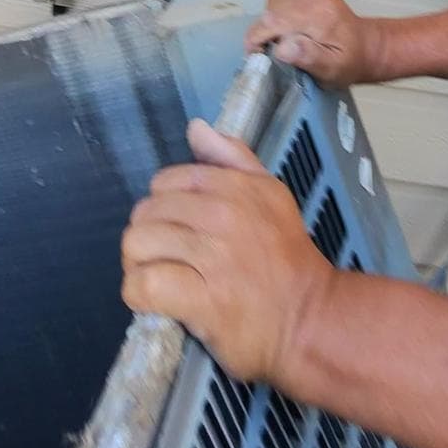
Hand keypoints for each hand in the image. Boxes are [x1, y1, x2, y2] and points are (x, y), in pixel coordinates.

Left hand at [120, 117, 334, 384]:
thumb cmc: (287, 260)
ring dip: (139, 266)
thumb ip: (233, 158)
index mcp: (236, 187)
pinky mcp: (201, 300)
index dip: (163, 207)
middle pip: (145, 213)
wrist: (310, 320)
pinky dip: (139, 294)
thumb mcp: (271, 195)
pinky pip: (144, 285)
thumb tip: (196, 128)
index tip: (178, 230)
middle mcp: (222, 215)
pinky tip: (155, 300)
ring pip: (138, 245)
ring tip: (159, 279)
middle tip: (167, 259)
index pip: (165, 182)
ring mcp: (211, 257)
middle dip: (148, 237)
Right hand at [245, 0, 383, 87]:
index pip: (272, 22)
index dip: (258, 40)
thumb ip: (308, 58)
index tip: (260, 55)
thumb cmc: (346, 61)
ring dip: (272, 22)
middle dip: (267, 33)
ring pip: (270, 3)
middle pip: (269, 12)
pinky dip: (277, 9)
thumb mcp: (331, 70)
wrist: (363, 44)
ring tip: (288, 36)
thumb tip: (283, 47)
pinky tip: (290, 21)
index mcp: (319, 15)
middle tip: (281, 50)